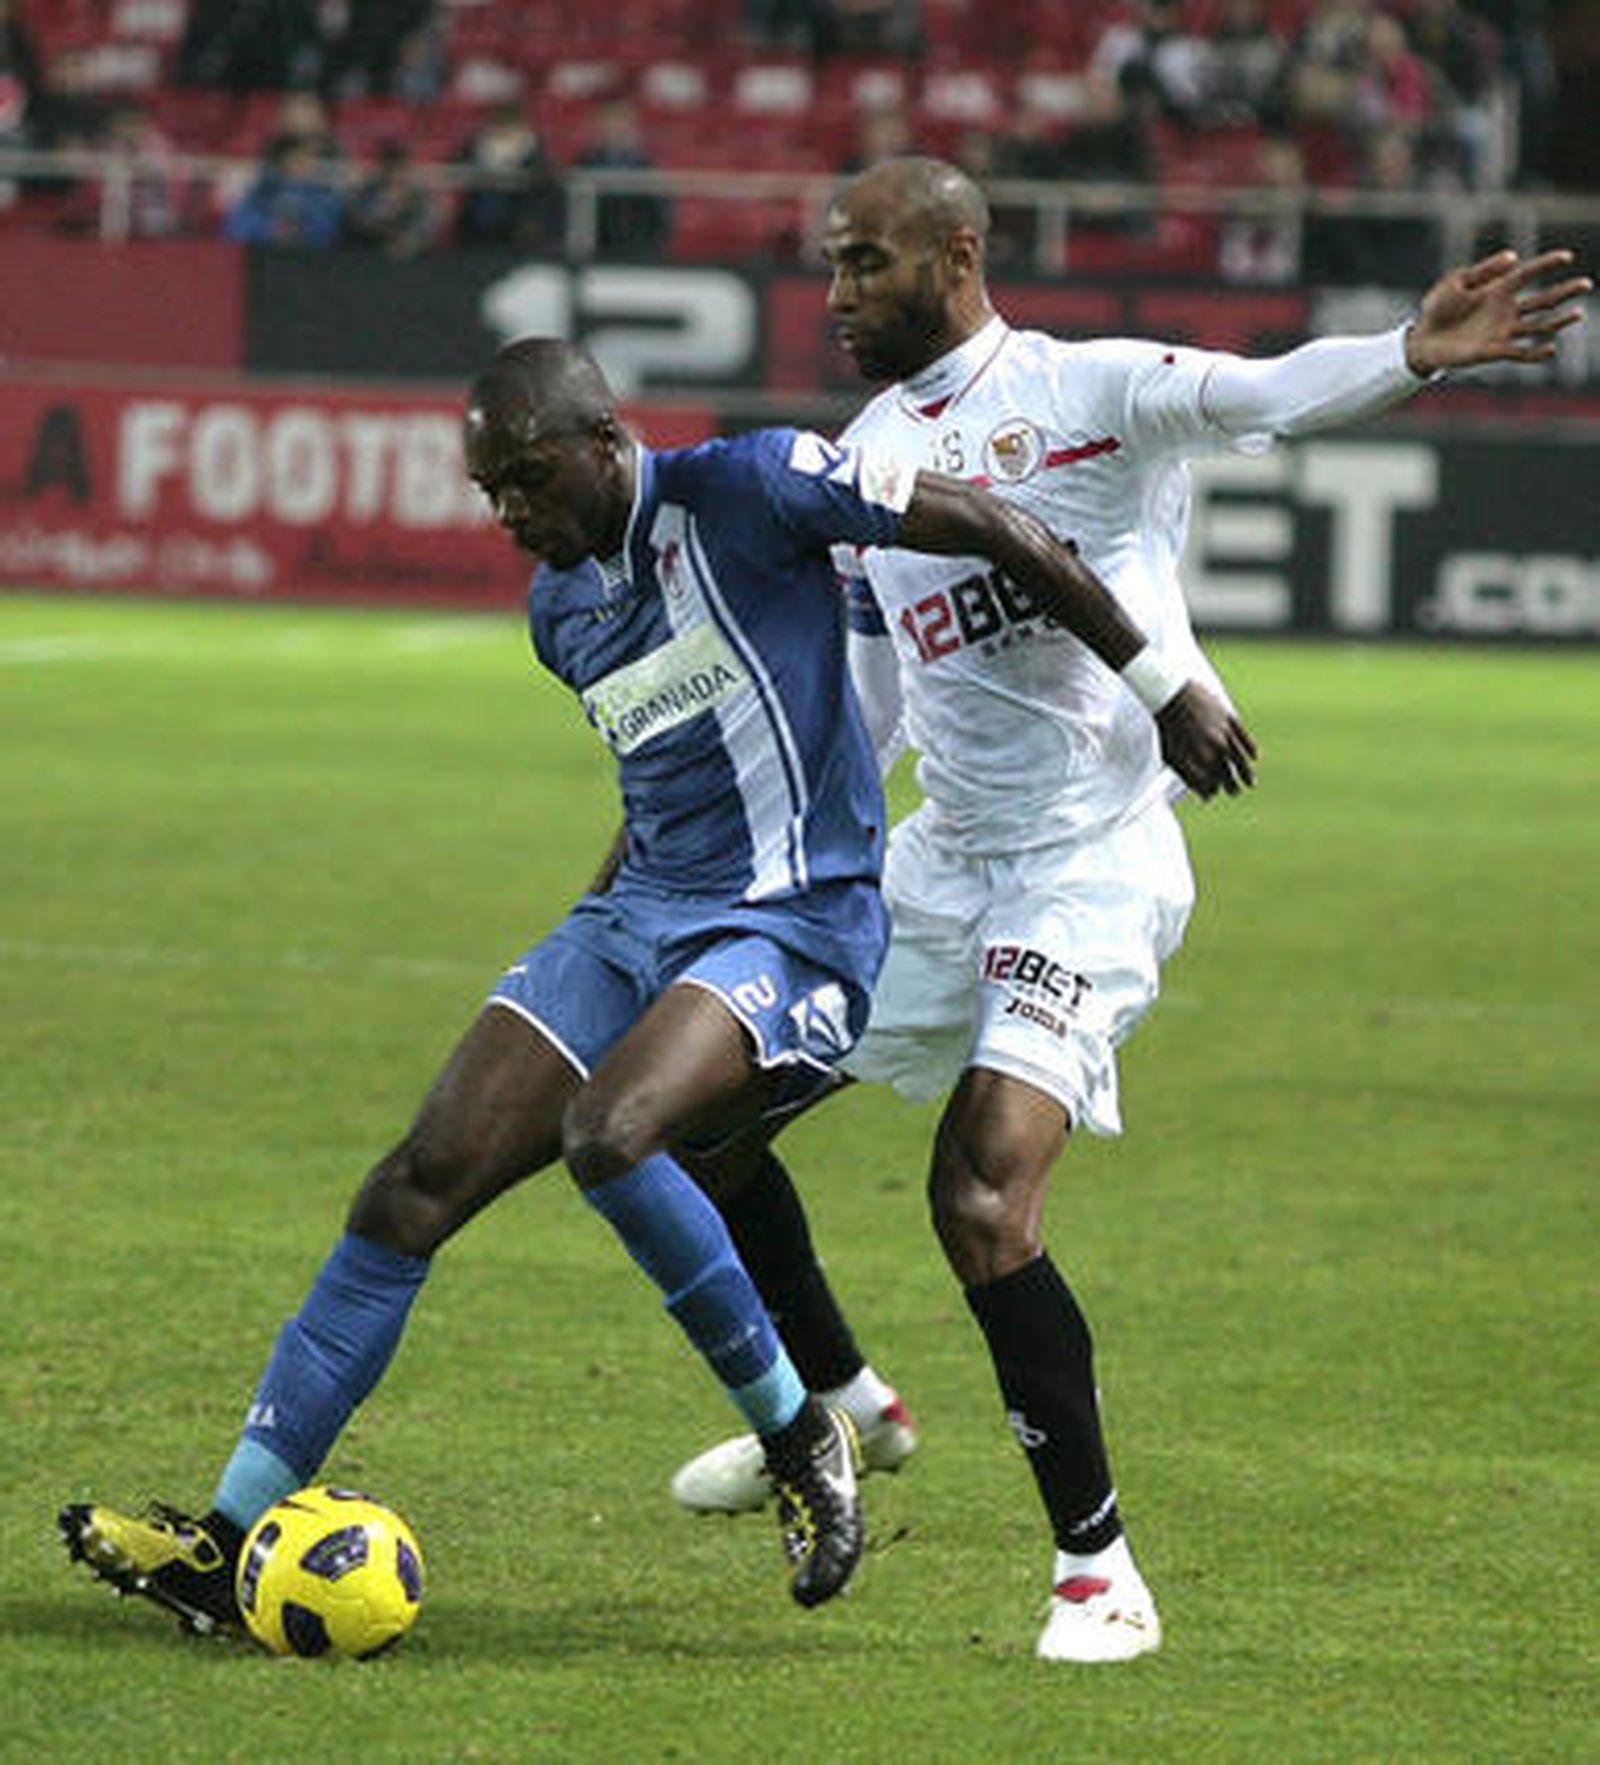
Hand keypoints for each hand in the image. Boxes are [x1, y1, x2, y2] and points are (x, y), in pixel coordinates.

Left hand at [1155, 682, 1257, 799]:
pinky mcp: (1228, 718)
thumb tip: (1199, 791)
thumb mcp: (1170, 754)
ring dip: (1245, 773)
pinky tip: (1255, 757)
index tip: (1213, 793)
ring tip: (1250, 783)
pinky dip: (1250, 747)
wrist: (1172, 695)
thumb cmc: (1169, 727)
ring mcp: (1221, 732)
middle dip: (1230, 786)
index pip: (1208, 783)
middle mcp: (1210, 748)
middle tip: (1234, 792)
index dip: (1211, 790)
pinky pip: (1243, 736)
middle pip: (1225, 774)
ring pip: (1238, 759)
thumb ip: (1185, 774)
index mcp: (1194, 759)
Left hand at [1406, 249, 1591, 374]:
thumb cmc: (1437, 308)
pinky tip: (1551, 349)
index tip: (1567, 256)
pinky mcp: (1493, 351)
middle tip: (1586, 283)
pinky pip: (1519, 353)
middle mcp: (1505, 310)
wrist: (1421, 339)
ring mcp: (1501, 331)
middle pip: (1542, 300)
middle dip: (1564, 292)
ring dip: (1558, 321)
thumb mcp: (1457, 283)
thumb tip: (1513, 256)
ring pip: (1538, 326)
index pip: (1528, 274)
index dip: (1547, 264)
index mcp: (1497, 290)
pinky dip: (1535, 352)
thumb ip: (1484, 271)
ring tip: (1579, 313)